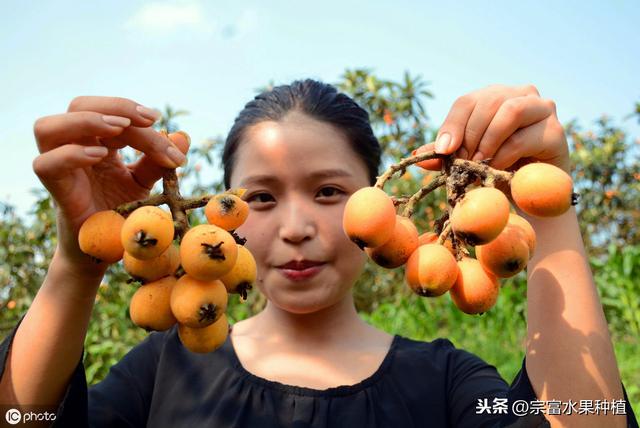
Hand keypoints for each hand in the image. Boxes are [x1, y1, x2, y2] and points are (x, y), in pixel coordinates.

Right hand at [32, 96, 189, 271]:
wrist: (108, 252)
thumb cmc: (122, 214)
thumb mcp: (144, 184)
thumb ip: (159, 161)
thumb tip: (183, 136)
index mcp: (96, 143)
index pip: (110, 113)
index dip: (134, 113)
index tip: (161, 122)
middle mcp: (74, 149)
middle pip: (78, 106)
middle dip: (115, 106)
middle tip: (148, 120)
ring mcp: (62, 170)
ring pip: (48, 128)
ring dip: (86, 120)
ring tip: (120, 129)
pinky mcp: (58, 193)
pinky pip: (46, 165)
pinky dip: (72, 155)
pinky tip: (101, 156)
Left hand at [415, 84, 569, 173]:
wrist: (531, 195)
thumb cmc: (497, 171)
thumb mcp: (467, 160)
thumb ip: (446, 155)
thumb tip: (418, 156)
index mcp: (495, 97)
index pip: (466, 102)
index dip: (452, 125)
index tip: (443, 151)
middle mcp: (521, 94)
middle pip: (488, 102)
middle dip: (470, 135)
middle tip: (462, 162)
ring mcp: (542, 109)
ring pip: (510, 111)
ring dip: (488, 140)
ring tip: (479, 164)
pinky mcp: (556, 131)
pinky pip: (524, 137)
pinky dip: (505, 155)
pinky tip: (497, 168)